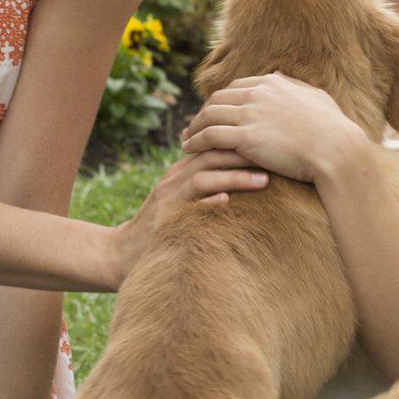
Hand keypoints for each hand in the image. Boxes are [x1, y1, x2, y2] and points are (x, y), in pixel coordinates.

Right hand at [112, 149, 268, 281]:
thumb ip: (207, 189)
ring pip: (202, 176)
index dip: (243, 144)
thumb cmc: (163, 231)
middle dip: (245, 155)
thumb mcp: (184, 203)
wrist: (121, 254)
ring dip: (235, 176)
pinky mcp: (163, 220)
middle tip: (277, 158)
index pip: (215, 148)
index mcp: (180, 173)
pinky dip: (207, 202)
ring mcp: (167, 199)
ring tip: (264, 180)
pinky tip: (226, 201)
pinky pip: (186, 207)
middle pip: (212, 155)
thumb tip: (248, 183)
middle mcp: (174, 180)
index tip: (273, 146)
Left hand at [178, 73, 361, 184]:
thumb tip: (282, 77)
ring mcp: (250, 114)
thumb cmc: (333, 128)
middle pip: (218, 99)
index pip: (237, 86)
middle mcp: (258, 93)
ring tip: (187, 139)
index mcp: (273, 83)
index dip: (222, 100)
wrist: (337, 149)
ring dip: (194, 127)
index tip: (214, 111)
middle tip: (194, 126)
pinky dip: (196, 141)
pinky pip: (210, 136)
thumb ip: (295, 86)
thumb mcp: (316, 97)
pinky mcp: (245, 137)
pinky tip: (189, 150)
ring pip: (209, 115)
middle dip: (203, 112)